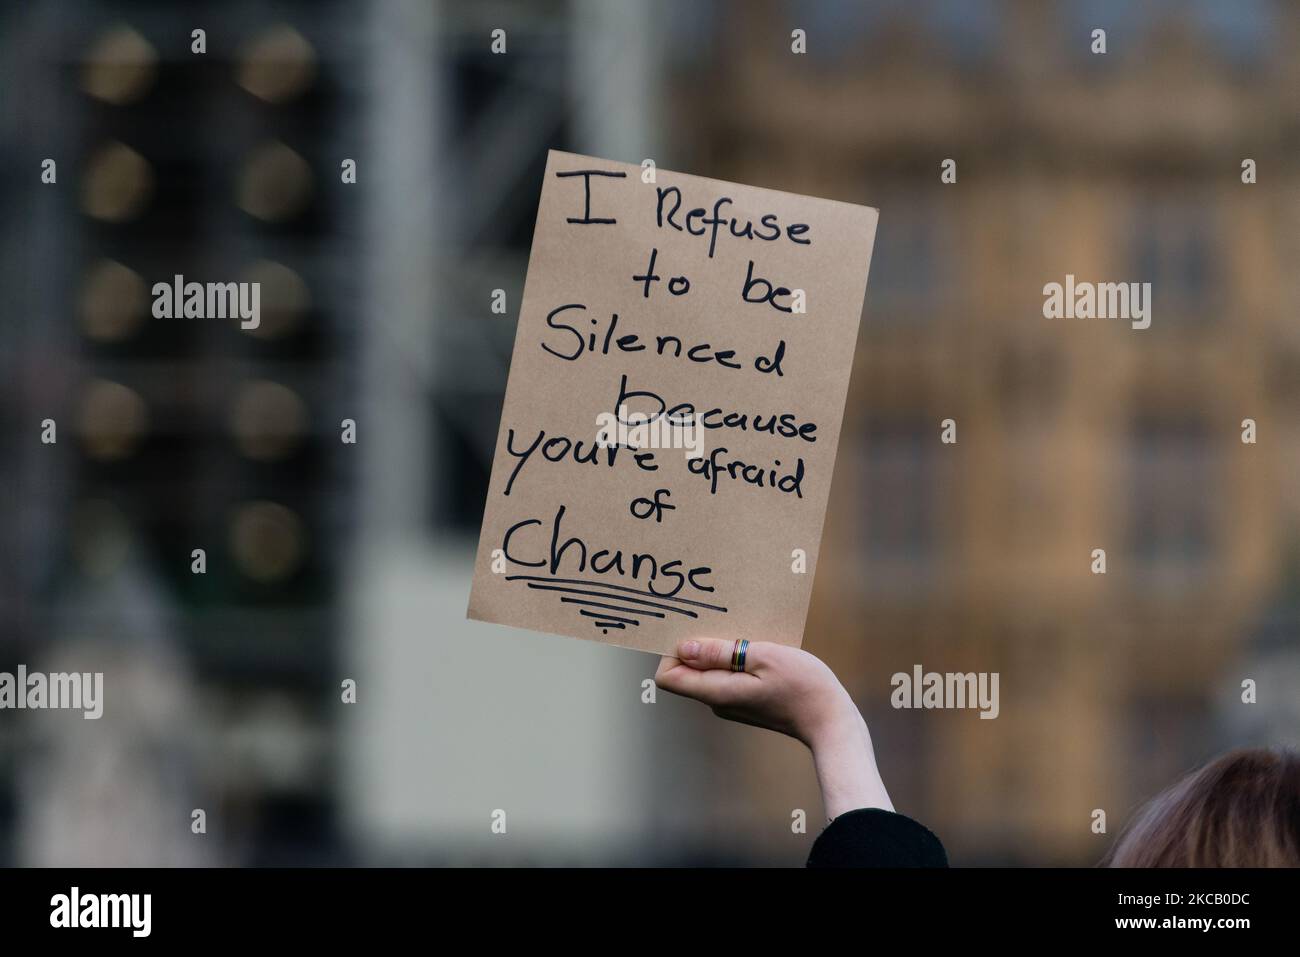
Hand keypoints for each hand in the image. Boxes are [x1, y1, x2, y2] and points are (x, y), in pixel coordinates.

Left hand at [655, 637, 893, 816]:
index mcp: (716, 692)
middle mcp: (717, 700)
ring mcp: (731, 701)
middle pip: (686, 670)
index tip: (693, 629)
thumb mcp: (763, 658)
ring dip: (719, 648)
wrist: (831, 720)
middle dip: (696, 644)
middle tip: (721, 621)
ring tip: (744, 630)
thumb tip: (683, 648)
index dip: (672, 651)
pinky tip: (756, 645)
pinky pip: (727, 674)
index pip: (668, 677)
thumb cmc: (803, 686)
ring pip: (708, 670)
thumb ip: (721, 653)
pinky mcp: (745, 699)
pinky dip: (734, 657)